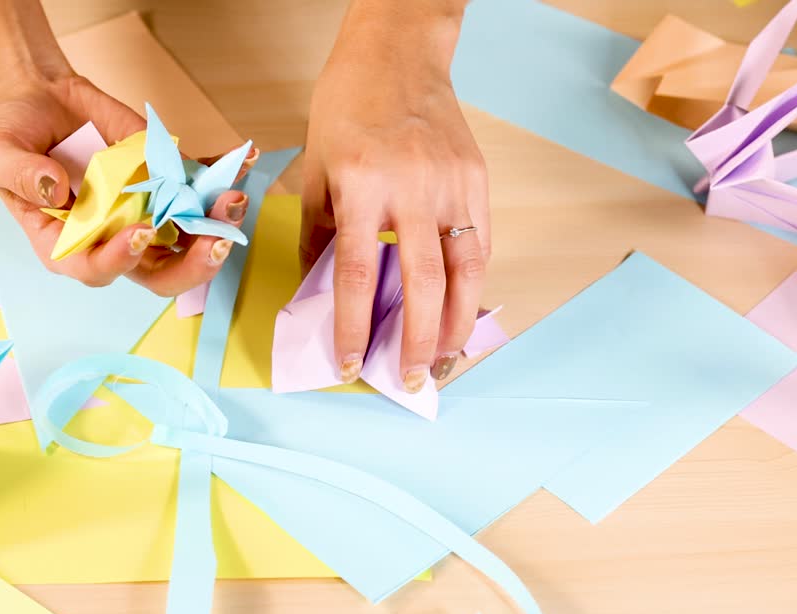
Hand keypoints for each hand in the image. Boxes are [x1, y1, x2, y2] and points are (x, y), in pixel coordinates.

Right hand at [0, 75, 252, 294]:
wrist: (42, 101)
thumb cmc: (13, 138)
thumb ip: (18, 175)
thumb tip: (55, 189)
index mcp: (69, 245)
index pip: (99, 270)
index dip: (121, 260)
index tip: (140, 233)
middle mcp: (115, 238)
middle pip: (160, 274)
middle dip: (194, 265)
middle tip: (216, 239)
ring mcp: (147, 211)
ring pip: (190, 238)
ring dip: (218, 224)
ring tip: (234, 198)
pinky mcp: (165, 181)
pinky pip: (199, 187)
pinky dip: (222, 175)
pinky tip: (244, 159)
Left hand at [301, 0, 488, 390]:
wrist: (398, 53)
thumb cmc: (347, 104)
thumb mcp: (315, 165)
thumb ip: (319, 229)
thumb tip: (321, 286)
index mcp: (362, 185)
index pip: (356, 273)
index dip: (351, 325)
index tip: (347, 362)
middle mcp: (413, 187)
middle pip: (422, 282)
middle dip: (416, 340)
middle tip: (409, 378)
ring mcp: (452, 184)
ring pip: (465, 270)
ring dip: (456, 323)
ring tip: (444, 359)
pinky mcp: (477, 179)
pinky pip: (481, 244)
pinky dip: (473, 284)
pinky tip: (462, 312)